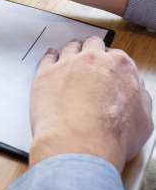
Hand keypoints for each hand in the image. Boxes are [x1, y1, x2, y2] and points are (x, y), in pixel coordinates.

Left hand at [30, 37, 153, 171]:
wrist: (79, 144)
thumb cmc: (111, 136)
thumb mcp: (144, 121)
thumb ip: (140, 99)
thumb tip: (137, 92)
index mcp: (120, 66)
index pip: (117, 56)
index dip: (112, 63)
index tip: (108, 69)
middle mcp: (93, 59)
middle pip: (92, 45)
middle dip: (92, 50)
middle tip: (90, 58)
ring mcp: (67, 64)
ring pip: (69, 48)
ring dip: (72, 50)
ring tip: (70, 54)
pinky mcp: (45, 73)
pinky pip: (47, 57)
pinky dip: (50, 57)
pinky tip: (51, 58)